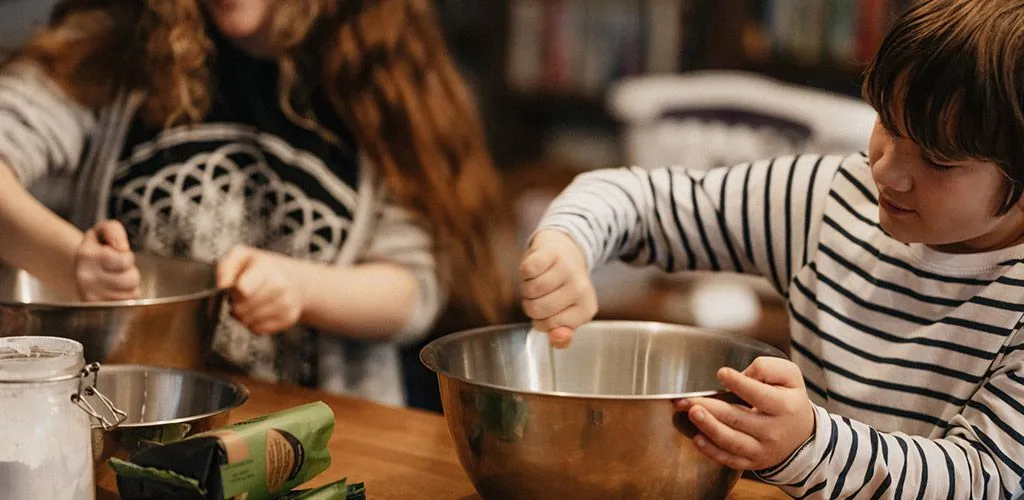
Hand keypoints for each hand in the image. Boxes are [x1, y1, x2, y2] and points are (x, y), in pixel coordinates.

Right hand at [75, 220, 140, 300]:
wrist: (80, 267)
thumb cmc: (97, 248)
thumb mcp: (103, 230)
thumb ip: (114, 231)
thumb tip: (122, 248)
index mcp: (87, 256)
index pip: (125, 261)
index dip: (127, 256)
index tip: (117, 254)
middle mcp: (86, 278)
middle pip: (131, 279)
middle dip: (131, 272)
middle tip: (118, 268)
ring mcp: (90, 296)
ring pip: (131, 293)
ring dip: (129, 285)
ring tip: (116, 278)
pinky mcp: (98, 308)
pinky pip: (127, 303)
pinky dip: (126, 296)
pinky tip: (115, 289)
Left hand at [216, 246, 302, 334]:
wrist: (295, 279)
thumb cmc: (263, 268)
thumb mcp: (242, 256)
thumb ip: (226, 267)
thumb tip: (221, 286)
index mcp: (267, 269)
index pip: (243, 290)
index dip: (234, 292)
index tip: (236, 288)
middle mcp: (280, 287)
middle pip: (242, 309)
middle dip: (235, 305)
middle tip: (239, 298)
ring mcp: (286, 304)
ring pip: (249, 322)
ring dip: (243, 316)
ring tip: (247, 305)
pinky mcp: (289, 319)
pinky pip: (259, 330)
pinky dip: (253, 324)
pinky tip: (257, 313)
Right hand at [518, 229, 596, 346]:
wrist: (565, 252)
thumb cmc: (562, 288)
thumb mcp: (566, 316)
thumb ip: (561, 336)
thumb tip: (556, 337)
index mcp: (586, 309)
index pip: (550, 326)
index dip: (541, 321)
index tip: (548, 311)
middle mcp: (581, 289)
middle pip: (538, 309)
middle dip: (531, 305)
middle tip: (540, 296)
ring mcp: (568, 269)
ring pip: (531, 290)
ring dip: (526, 289)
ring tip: (537, 283)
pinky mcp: (553, 253)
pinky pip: (527, 270)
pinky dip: (525, 272)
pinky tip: (535, 270)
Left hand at [674, 357, 814, 470]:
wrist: (802, 436)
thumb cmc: (790, 400)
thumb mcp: (790, 377)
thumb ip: (768, 369)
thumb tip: (744, 374)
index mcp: (784, 407)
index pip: (759, 395)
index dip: (739, 384)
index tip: (721, 373)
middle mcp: (773, 431)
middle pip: (738, 419)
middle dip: (711, 408)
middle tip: (688, 399)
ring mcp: (761, 450)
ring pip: (731, 441)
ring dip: (709, 427)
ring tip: (691, 413)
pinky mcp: (751, 462)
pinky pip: (729, 460)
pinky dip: (712, 451)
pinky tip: (697, 439)